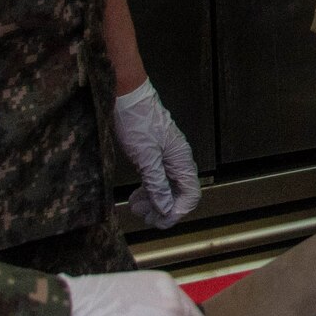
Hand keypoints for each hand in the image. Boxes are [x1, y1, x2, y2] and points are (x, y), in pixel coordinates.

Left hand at [113, 80, 201, 229]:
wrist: (125, 94)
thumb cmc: (136, 120)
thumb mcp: (145, 157)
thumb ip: (157, 184)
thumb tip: (166, 208)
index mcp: (181, 159)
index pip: (190, 194)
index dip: (178, 211)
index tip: (161, 221)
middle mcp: (177, 158)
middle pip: (178, 192)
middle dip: (163, 208)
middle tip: (145, 218)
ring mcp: (165, 155)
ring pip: (165, 186)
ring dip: (153, 200)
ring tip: (136, 208)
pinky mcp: (153, 151)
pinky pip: (155, 176)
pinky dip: (147, 188)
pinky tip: (136, 196)